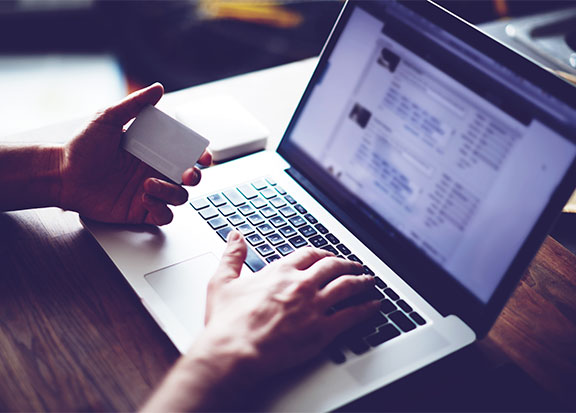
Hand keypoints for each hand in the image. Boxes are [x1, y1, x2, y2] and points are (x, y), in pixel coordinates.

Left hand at [58, 83, 211, 224]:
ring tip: (147, 186)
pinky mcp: (141, 211)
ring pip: (180, 197)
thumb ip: (134, 105)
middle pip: (189, 178)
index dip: (200, 156)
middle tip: (186, 174)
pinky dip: (160, 210)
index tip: (203, 157)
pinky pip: (164, 216)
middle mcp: (155, 171)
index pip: (185, 153)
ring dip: (171, 192)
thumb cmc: (82, 147)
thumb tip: (157, 89)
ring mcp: (150, 192)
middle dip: (194, 177)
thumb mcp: (108, 118)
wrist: (62, 175)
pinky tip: (144, 199)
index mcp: (153, 151)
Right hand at [142, 231, 378, 410]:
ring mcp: (315, 306)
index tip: (327, 255)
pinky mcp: (322, 329)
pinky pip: (352, 315)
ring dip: (361, 282)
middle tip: (354, 266)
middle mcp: (301, 284)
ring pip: (347, 286)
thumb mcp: (223, 281)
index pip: (309, 254)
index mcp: (280, 272)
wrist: (235, 351)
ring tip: (370, 281)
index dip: (322, 253)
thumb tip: (235, 236)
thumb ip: (232, 255)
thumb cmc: (228, 322)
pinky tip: (374, 306)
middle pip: (332, 266)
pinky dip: (366, 309)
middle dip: (346, 264)